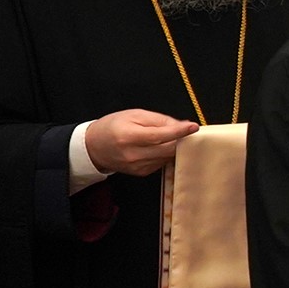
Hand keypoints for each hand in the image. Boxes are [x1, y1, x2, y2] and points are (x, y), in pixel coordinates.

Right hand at [83, 108, 200, 176]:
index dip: (179, 132)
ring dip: (174, 148)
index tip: (194, 127)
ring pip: (167, 157)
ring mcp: (137, 166)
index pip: (159, 136)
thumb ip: (158, 120)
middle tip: (188, 132)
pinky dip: (166, 154)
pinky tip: (162, 147)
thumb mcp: (134, 115)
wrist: (94, 146)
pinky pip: (161, 163)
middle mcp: (133, 154)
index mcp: (129, 136)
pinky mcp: (141, 173)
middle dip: (181, 140)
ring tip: (173, 137)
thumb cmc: (114, 126)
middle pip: (167, 149)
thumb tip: (181, 125)